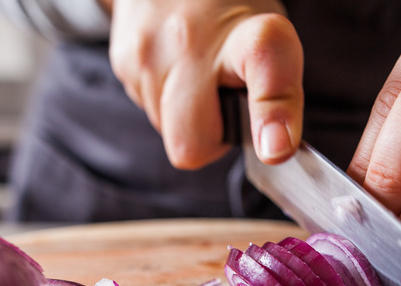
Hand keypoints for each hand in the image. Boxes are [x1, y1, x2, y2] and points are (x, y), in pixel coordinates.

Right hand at [107, 0, 303, 167]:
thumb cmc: (232, 18)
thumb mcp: (273, 44)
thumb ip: (278, 97)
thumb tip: (273, 151)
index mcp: (247, 32)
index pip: (264, 65)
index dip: (272, 114)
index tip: (276, 148)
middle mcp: (192, 39)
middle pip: (192, 142)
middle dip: (210, 140)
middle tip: (226, 105)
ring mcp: (148, 51)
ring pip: (168, 133)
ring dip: (188, 120)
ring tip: (199, 78)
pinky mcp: (123, 60)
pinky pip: (150, 112)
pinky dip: (166, 103)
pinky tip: (176, 71)